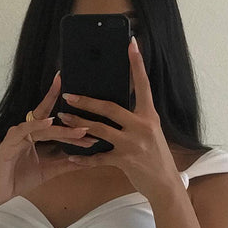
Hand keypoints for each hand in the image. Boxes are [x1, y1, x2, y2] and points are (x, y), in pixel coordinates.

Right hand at [0, 71, 98, 207]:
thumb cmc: (18, 179)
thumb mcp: (48, 171)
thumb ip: (65, 164)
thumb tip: (86, 161)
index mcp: (34, 134)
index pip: (53, 121)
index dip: (70, 120)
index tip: (88, 120)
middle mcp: (26, 130)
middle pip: (50, 119)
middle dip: (70, 120)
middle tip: (90, 123)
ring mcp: (18, 134)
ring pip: (43, 127)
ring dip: (63, 129)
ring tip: (81, 131)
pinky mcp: (10, 141)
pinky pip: (25, 130)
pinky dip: (37, 125)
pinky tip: (50, 122)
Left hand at [56, 37, 179, 201]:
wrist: (164, 184)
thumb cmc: (156, 156)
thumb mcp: (151, 131)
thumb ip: (136, 118)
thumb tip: (115, 104)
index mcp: (149, 115)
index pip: (143, 85)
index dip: (136, 64)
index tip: (131, 43)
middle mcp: (142, 126)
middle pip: (110, 108)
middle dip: (87, 101)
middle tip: (69, 95)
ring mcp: (133, 144)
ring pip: (99, 130)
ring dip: (78, 124)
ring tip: (63, 118)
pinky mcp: (124, 161)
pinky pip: (99, 158)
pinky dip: (84, 158)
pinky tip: (71, 157)